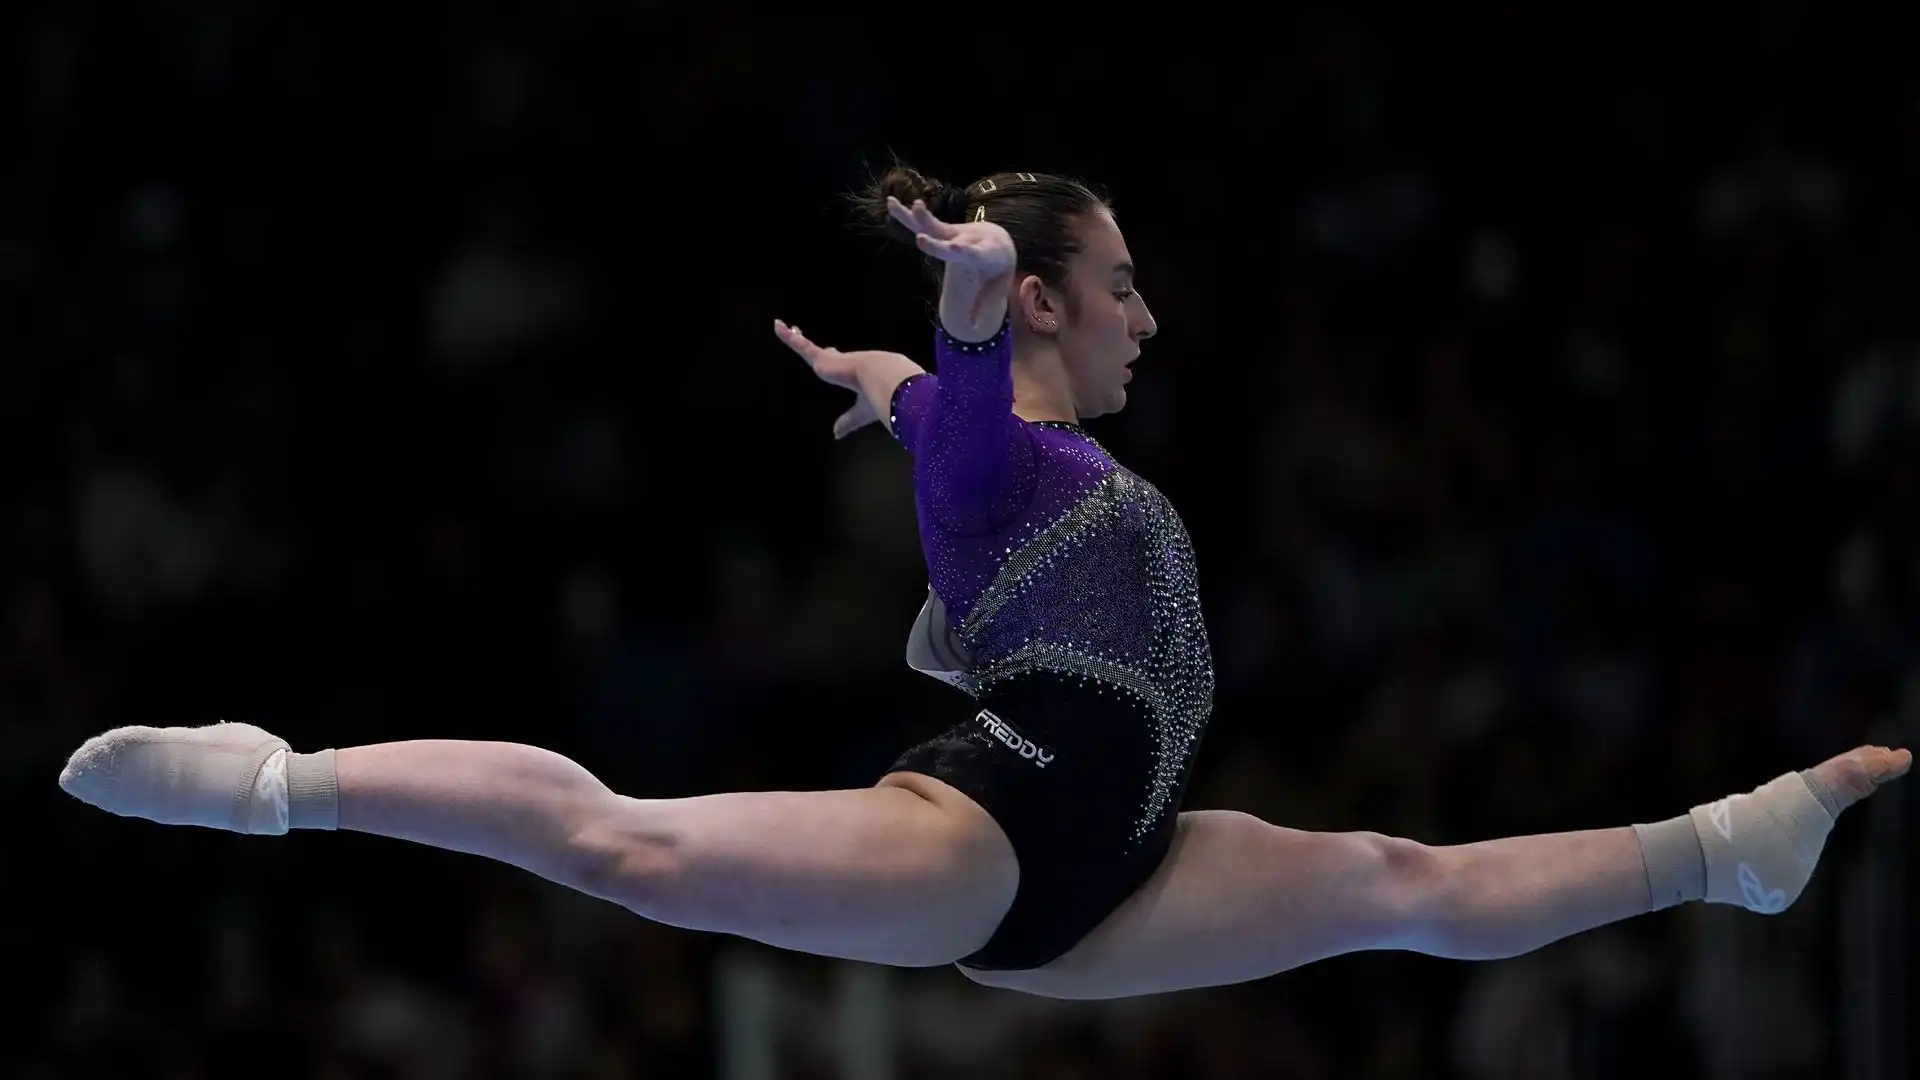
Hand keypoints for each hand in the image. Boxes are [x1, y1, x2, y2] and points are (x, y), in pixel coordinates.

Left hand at [773, 320, 924, 439]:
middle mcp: (839, 362)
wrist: (883, 381)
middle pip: (819, 350)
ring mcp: (828, 359)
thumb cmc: (878, 395)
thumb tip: (837, 434)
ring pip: (804, 346)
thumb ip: (848, 421)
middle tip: (797, 331)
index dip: (832, 354)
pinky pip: (799, 345)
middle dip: (808, 342)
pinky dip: (787, 337)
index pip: (837, 361)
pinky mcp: (821, 358)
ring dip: (792, 337)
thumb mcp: (860, 412)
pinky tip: (777, 326)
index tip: (829, 349)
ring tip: (779, 326)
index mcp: (850, 372)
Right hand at [886, 196, 1014, 341]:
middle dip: (934, 240)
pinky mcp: (942, 230)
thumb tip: (973, 328)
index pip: (969, 253)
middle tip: (920, 238)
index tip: (952, 247)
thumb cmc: (997, 268)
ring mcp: (952, 233)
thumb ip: (982, 303)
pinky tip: (890, 202)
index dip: (959, 250)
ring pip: (931, 224)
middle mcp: (965, 239)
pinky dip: (906, 214)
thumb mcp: (995, 286)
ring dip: (913, 217)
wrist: (999, 241)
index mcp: (982, 253)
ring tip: (894, 205)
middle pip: (946, 239)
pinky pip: (923, 222)